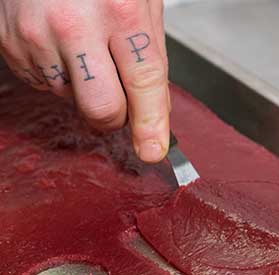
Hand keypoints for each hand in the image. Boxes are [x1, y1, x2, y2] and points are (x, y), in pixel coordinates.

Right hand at [0, 0, 169, 162]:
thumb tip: (157, 111)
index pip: (144, 84)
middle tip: (119, 101)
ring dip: (83, 88)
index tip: (153, 150)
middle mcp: (75, 24)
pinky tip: (59, 42)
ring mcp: (36, 35)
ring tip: (83, 47)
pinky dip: (57, 73)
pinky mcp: (10, 42)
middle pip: (102, 108)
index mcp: (120, 11)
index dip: (150, 125)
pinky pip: (42, 83)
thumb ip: (150, 57)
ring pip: (70, 99)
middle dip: (115, 116)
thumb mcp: (141, 3)